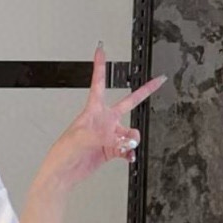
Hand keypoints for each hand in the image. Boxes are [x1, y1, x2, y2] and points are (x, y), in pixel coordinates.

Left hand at [57, 44, 165, 184]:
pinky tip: (128, 157)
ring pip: (131, 131)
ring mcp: (109, 135)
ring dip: (132, 139)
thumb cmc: (64, 152)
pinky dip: (130, 153)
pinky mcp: (111, 149)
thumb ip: (106, 136)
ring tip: (125, 147)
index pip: (98, 83)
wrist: (63, 173)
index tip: (101, 49)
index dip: (100, 66)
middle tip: (159, 80)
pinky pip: (128, 148)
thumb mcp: (82, 138)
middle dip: (144, 91)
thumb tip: (125, 140)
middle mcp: (103, 121)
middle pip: (128, 102)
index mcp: (92, 111)